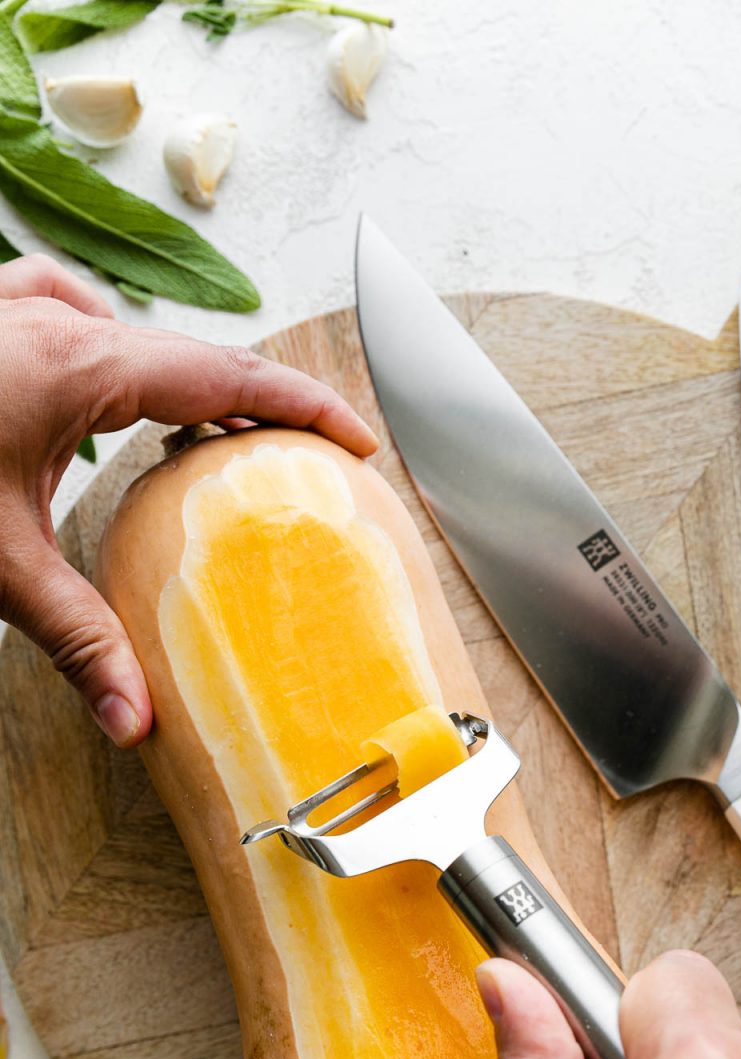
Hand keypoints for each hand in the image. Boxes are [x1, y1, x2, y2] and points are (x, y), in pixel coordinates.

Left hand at [0, 254, 376, 745]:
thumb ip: (74, 638)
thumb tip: (135, 720)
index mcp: (79, 365)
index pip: (228, 378)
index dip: (304, 406)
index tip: (356, 438)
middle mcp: (55, 319)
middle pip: (193, 356)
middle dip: (257, 405)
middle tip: (304, 457)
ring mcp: (15, 306)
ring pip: (135, 335)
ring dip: (186, 381)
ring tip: (218, 439)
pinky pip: (75, 315)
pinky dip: (114, 353)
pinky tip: (105, 392)